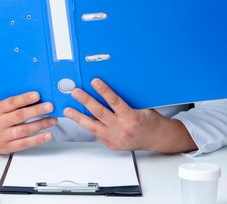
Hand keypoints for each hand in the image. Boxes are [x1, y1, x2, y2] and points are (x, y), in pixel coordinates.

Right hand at [0, 91, 56, 153]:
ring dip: (41, 125)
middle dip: (36, 110)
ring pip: (24, 130)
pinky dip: (38, 140)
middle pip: (19, 116)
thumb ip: (13, 104)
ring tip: (52, 120)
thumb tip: (35, 98)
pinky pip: (24, 144)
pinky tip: (47, 135)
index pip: (11, 103)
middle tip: (49, 106)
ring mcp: (2, 137)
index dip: (25, 99)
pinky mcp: (7, 147)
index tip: (37, 95)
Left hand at [64, 78, 196, 153]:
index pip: (114, 101)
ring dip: (79, 117)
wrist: (158, 138)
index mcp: (131, 117)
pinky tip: (80, 120)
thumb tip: (107, 93)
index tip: (94, 82)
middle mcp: (122, 129)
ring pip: (93, 126)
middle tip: (76, 93)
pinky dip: (89, 126)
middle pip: (100, 113)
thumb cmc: (151, 121)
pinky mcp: (112, 145)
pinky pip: (97, 134)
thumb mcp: (141, 107)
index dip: (103, 90)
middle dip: (86, 101)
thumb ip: (124, 102)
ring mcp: (116, 138)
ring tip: (68, 110)